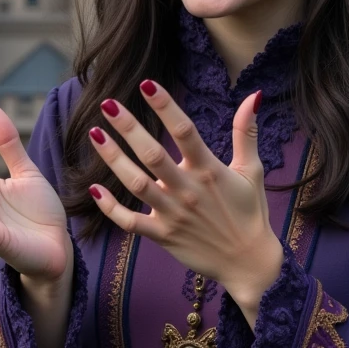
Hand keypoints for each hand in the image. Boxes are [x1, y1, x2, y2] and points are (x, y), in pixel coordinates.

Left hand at [88, 81, 283, 309]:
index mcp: (209, 170)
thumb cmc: (250, 213)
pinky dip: (111, 208)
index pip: (185, 131)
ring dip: (113, 159)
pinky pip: (130, 222)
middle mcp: (188, 190)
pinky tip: (94, 189)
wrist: (248, 263)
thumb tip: (254, 95)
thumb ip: (246, 132)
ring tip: (95, 134)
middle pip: (153, 154)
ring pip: (136, 183)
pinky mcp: (162, 236)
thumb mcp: (252, 170)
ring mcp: (173, 214)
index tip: (147, 84)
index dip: (166, 106)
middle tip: (108, 104)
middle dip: (129, 127)